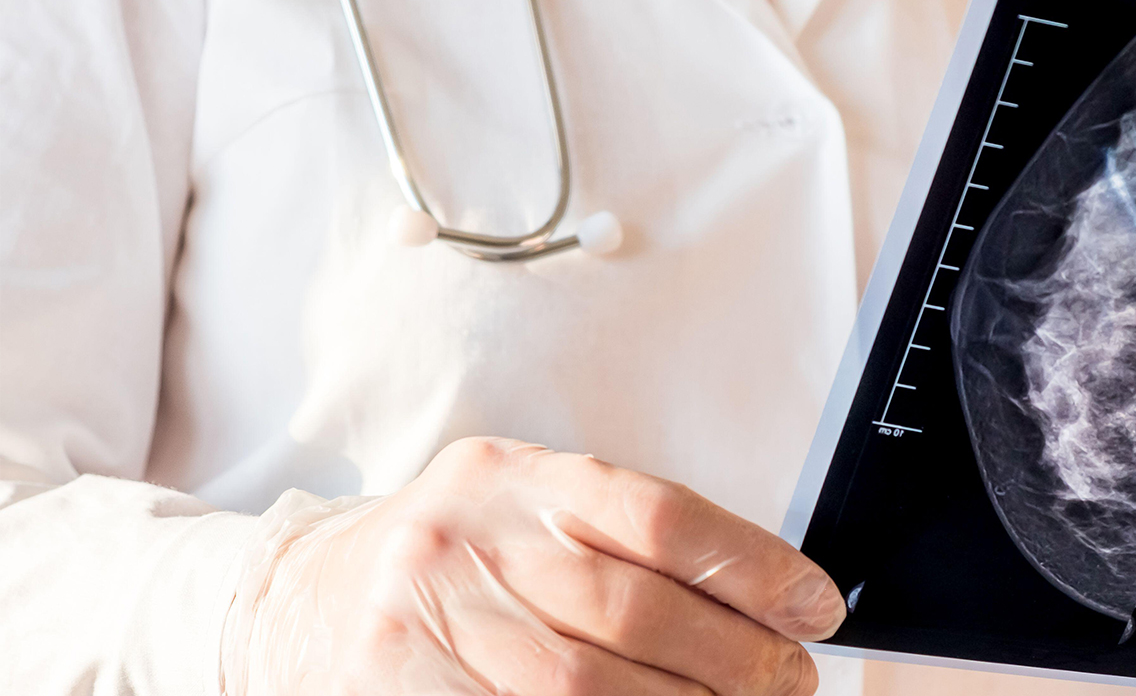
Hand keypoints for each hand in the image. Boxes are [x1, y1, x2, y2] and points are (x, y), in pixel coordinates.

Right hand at [221, 437, 845, 695]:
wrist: (306, 597)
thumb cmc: (451, 552)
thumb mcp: (528, 506)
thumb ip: (623, 537)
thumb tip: (764, 593)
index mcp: (515, 476)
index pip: (658, 516)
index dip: (752, 566)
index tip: (814, 603)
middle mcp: (469, 538)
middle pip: (635, 612)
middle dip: (738, 658)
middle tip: (791, 679)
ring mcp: (432, 620)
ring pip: (590, 688)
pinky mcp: (410, 689)